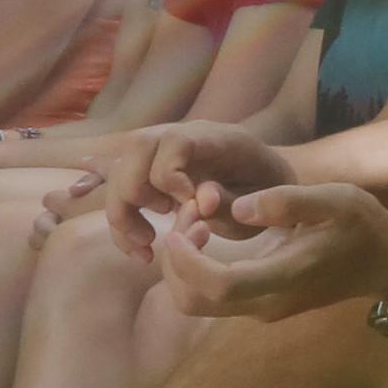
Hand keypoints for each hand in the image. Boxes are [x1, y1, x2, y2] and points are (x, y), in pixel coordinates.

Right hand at [77, 119, 293, 252]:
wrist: (267, 180)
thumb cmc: (267, 189)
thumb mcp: (263, 198)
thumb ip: (232, 200)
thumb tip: (201, 201)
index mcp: (216, 138)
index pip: (175, 140)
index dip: (170, 174)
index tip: (186, 205)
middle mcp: (182, 136)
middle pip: (136, 147)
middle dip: (138, 190)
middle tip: (164, 216)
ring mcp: (163, 153)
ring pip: (120, 170)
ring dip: (123, 211)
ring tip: (149, 241)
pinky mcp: (149, 173)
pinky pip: (120, 192)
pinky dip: (122, 225)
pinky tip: (141, 251)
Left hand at [154, 184, 387, 320]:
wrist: (385, 262)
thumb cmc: (362, 225)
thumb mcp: (336, 199)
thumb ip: (289, 202)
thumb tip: (239, 208)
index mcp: (285, 277)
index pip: (219, 284)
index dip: (187, 260)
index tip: (179, 226)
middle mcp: (267, 303)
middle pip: (194, 301)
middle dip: (175, 262)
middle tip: (186, 219)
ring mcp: (262, 309)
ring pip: (197, 303)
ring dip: (182, 267)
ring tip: (194, 226)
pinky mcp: (260, 306)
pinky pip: (211, 297)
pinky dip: (195, 270)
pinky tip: (207, 237)